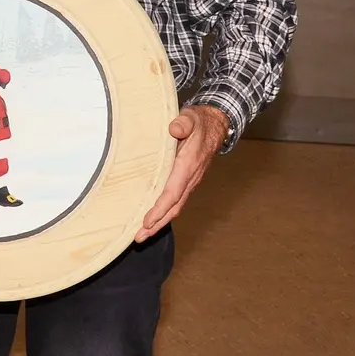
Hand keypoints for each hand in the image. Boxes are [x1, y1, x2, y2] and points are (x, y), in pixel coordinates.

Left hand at [136, 105, 229, 242]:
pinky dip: (164, 212)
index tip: (147, 221)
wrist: (215, 124)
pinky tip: (153, 218)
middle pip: (173, 206)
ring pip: (174, 206)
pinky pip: (175, 200)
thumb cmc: (199, 122)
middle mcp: (190, 177)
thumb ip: (183, 123)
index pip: (172, 192)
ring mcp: (189, 180)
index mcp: (188, 165)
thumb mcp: (190, 117)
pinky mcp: (186, 180)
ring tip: (142, 234)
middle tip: (139, 238)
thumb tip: (175, 129)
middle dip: (157, 224)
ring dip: (159, 221)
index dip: (159, 208)